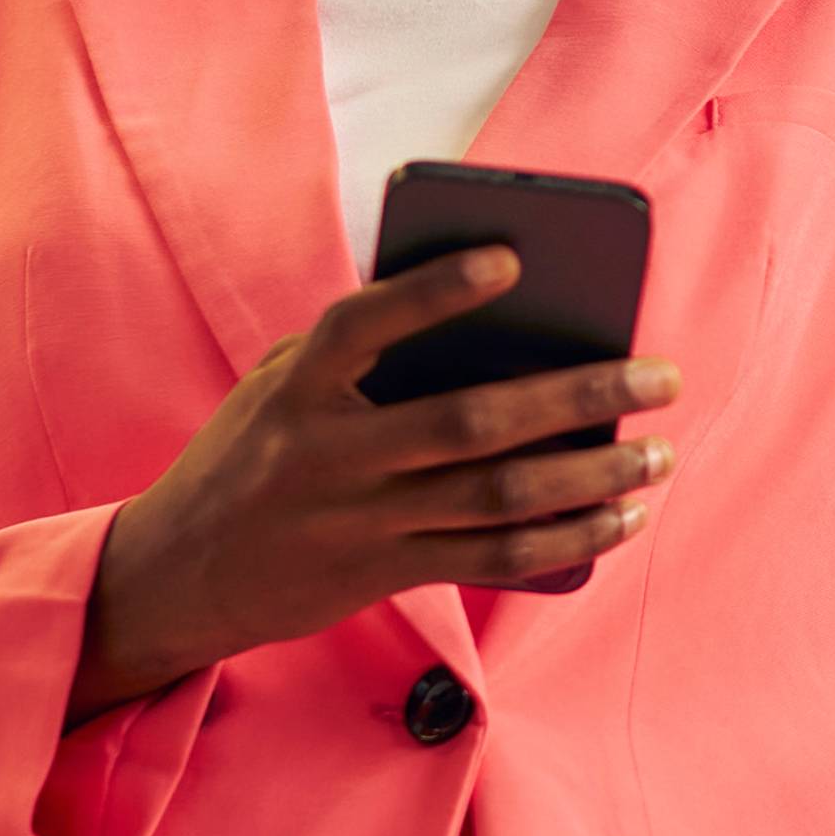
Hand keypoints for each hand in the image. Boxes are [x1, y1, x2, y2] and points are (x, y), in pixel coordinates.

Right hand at [65, 246, 678, 722]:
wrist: (175, 575)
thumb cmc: (249, 455)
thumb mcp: (277, 386)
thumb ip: (354, 352)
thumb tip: (483, 319)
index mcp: (298, 387)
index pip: (364, 323)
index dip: (435, 291)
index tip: (512, 260)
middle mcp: (327, 453)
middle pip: (471, 420)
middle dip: (578, 396)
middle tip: (660, 376)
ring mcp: (359, 519)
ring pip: (498, 497)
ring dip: (592, 475)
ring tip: (657, 455)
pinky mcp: (383, 572)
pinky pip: (493, 558)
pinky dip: (566, 539)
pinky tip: (618, 517)